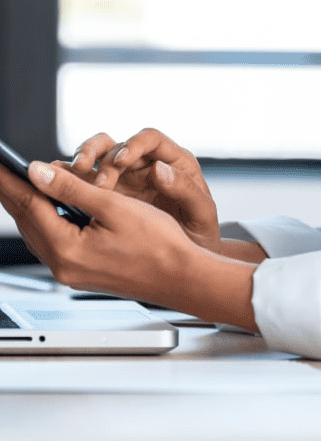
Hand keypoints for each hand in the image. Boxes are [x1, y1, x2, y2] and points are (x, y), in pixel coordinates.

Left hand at [0, 161, 257, 328]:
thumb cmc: (159, 245)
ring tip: (16, 183)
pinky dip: (44, 219)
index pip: (28, 205)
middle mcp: (64, 266)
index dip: (11, 179)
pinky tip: (47, 208)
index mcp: (67, 249)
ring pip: (38, 232)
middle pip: (27, 220)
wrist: (183, 278)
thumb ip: (71, 188)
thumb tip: (37, 172)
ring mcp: (72, 273)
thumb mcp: (113, 206)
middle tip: (1, 169)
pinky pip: (52, 241)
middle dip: (12, 191)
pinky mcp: (82, 272)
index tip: (0, 162)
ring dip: (27, 205)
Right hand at [71, 129, 220, 253]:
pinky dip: (73, 184)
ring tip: (72, 178)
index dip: (134, 144)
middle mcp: (146, 165)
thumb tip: (160, 168)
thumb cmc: (201, 234)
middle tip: (86, 169)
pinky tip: (63, 193)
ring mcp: (125, 180)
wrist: (188, 263)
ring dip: (81, 164)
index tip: (122, 160)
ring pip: (97, 159)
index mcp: (173, 161)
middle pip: (117, 144)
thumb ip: (186, 190)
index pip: (150, 139)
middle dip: (98, 152)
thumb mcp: (202, 214)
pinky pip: (86, 183)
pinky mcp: (109, 196)